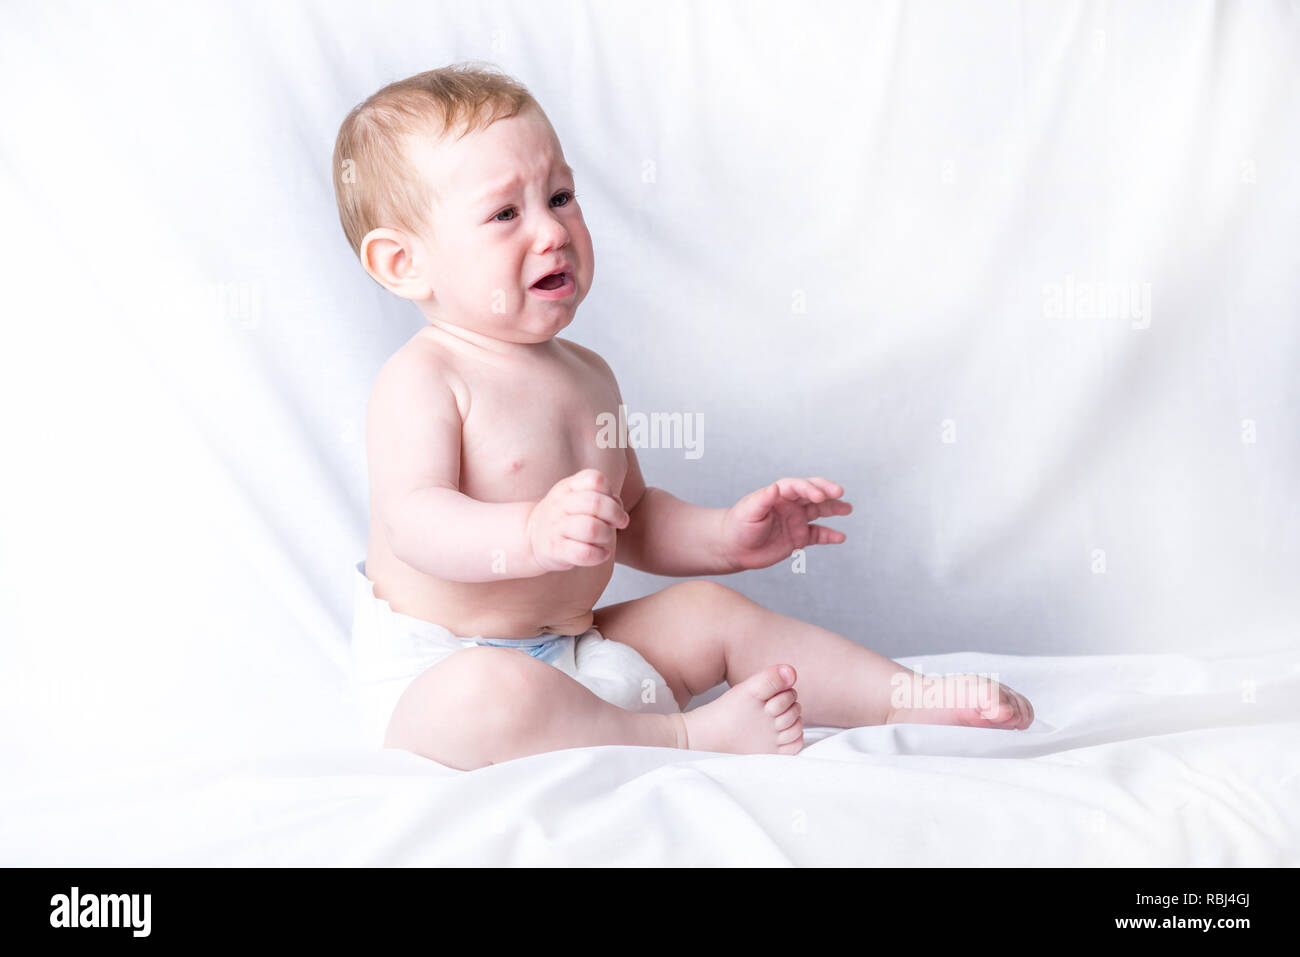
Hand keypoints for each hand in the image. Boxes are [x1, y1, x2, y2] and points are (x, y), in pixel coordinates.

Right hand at [526, 468, 628, 571]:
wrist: (530, 537)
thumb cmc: (565, 517)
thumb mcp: (577, 498)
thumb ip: (601, 498)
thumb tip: (619, 510)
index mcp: (567, 487)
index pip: (595, 479)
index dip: (610, 492)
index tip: (612, 504)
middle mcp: (559, 504)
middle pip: (595, 503)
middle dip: (615, 514)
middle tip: (620, 523)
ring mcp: (555, 528)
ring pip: (591, 529)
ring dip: (607, 535)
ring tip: (605, 538)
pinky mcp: (555, 550)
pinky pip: (584, 553)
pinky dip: (600, 555)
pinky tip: (602, 554)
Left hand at [719, 477, 851, 570]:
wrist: (733, 548)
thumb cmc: (738, 526)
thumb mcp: (749, 511)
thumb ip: (763, 499)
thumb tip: (775, 486)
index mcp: (779, 494)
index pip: (798, 486)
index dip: (810, 488)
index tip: (819, 495)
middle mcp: (791, 504)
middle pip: (813, 494)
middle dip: (827, 492)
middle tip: (840, 492)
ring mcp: (797, 520)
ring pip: (820, 511)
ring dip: (834, 509)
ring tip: (847, 509)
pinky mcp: (799, 537)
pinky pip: (818, 534)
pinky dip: (830, 535)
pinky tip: (840, 537)